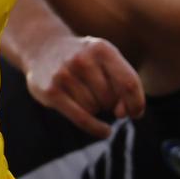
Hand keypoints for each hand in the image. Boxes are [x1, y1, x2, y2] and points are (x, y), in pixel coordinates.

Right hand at [25, 35, 145, 138]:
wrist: (43, 47)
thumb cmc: (84, 59)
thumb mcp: (106, 61)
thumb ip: (123, 84)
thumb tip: (123, 113)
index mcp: (102, 48)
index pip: (128, 82)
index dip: (136, 102)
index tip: (136, 113)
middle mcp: (82, 59)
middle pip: (110, 98)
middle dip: (110, 103)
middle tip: (100, 94)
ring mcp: (64, 74)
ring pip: (95, 108)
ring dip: (95, 108)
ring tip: (84, 94)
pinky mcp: (51, 91)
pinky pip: (82, 118)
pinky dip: (96, 128)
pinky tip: (105, 131)